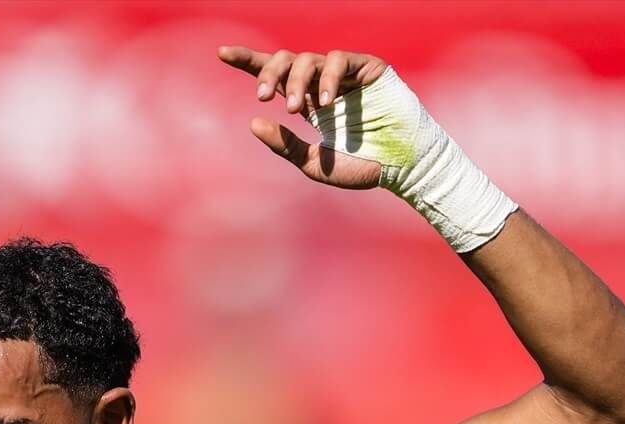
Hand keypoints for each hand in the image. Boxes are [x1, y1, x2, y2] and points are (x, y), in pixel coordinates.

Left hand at [217, 45, 387, 187]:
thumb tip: (254, 122)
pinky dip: (327, 78)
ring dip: (297, 81)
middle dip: (270, 72)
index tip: (221, 54)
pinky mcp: (368, 67)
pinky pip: (339, 60)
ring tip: (296, 110)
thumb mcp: (313, 163)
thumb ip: (285, 145)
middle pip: (288, 60)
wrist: (403, 168)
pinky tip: (324, 102)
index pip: (275, 75)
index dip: (249, 61)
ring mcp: (346, 74)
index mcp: (308, 101)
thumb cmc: (362, 166)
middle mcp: (324, 83)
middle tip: (263, 97)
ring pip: (310, 58)